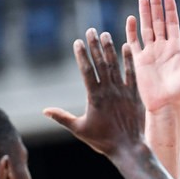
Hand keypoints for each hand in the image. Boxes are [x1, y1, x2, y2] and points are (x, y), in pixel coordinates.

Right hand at [43, 29, 144, 157]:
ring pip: (115, 66)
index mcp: (94, 97)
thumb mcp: (80, 130)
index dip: (82, 55)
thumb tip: (44, 110)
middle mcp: (108, 91)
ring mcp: (123, 91)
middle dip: (94, 46)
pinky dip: (128, 60)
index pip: (86, 71)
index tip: (78, 42)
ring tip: (105, 34)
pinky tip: (126, 47)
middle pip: (100, 64)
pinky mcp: (135, 95)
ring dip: (110, 49)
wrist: (129, 148)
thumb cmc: (103, 141)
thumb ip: (62, 117)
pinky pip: (131, 74)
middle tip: (91, 30)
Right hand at [126, 0, 179, 113]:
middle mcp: (162, 48)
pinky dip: (132, 31)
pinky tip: (131, 18)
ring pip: (146, 28)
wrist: (167, 105)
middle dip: (156, 6)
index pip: (172, 23)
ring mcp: (150, 53)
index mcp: (175, 48)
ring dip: (144, 14)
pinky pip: (134, 43)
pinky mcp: (139, 61)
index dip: (170, 10)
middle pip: (158, 22)